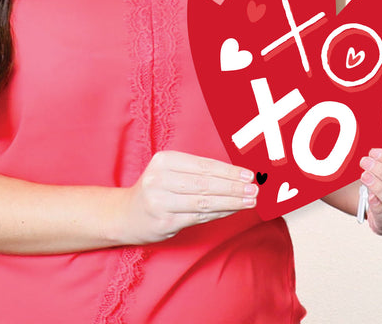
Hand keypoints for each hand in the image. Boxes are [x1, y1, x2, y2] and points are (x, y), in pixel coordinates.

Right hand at [117, 151, 258, 244]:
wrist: (126, 214)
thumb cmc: (156, 190)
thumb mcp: (169, 172)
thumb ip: (197, 172)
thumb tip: (235, 175)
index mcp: (163, 160)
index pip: (202, 165)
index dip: (228, 171)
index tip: (248, 174)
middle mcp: (160, 179)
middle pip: (205, 183)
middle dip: (233, 186)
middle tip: (255, 188)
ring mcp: (161, 201)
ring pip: (204, 201)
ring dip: (231, 201)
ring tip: (250, 200)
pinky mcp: (165, 221)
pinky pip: (198, 217)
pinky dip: (219, 213)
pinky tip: (233, 210)